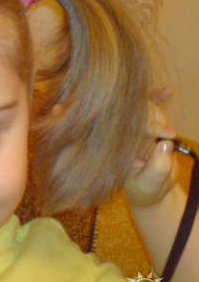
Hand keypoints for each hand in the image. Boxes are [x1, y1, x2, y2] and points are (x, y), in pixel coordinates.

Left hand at [123, 86, 177, 207]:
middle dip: (147, 116)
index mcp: (113, 148)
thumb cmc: (147, 189)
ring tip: (165, 93)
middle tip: (169, 134)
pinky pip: (150, 108)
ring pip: (139, 108)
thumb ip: (158, 166)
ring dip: (151, 102)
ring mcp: (134, 127)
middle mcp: (120, 134)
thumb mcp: (151, 183)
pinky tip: (168, 90)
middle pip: (127, 115)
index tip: (163, 136)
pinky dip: (157, 98)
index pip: (119, 131)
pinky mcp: (147, 124)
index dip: (138, 127)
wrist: (153, 190)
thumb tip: (166, 142)